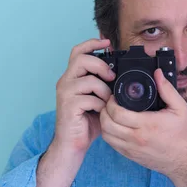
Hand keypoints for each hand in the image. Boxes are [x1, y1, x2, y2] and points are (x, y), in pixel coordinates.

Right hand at [51, 38, 115, 154]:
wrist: (73, 144)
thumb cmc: (87, 122)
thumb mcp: (99, 99)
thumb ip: (106, 86)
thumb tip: (121, 75)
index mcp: (73, 77)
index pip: (78, 51)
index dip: (92, 43)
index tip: (107, 42)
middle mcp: (66, 81)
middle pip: (81, 59)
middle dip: (101, 65)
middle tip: (111, 77)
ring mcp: (65, 93)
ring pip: (88, 79)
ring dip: (104, 90)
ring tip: (107, 101)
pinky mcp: (68, 106)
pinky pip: (90, 98)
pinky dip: (100, 105)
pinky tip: (101, 112)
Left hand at [100, 68, 186, 177]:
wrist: (184, 159)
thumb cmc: (182, 133)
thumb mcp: (180, 108)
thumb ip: (167, 89)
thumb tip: (157, 73)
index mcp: (147, 124)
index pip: (117, 113)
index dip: (111, 102)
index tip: (114, 96)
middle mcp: (136, 138)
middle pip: (107, 124)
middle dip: (104, 110)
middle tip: (109, 103)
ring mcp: (131, 148)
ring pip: (106, 135)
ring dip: (104, 122)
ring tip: (110, 114)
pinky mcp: (129, 155)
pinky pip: (111, 144)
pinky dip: (109, 133)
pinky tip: (115, 126)